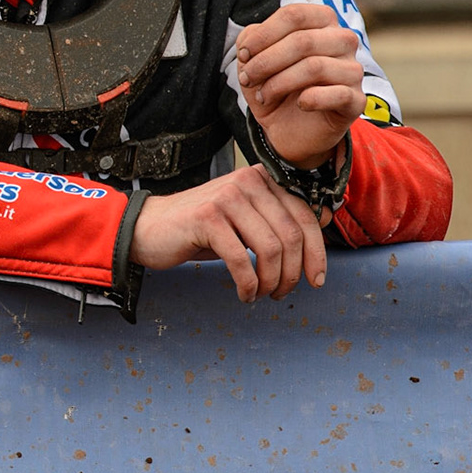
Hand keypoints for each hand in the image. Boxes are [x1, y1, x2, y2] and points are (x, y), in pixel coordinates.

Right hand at [131, 164, 327, 300]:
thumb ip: (277, 219)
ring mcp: (226, 198)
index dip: (317, 252)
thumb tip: (324, 222)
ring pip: (271, 249)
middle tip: (283, 292)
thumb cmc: (198, 228)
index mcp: (261, 178)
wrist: (148, 227)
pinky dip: (248, 284)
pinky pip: (242, 259)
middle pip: (291, 235)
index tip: (316, 278)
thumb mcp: (244, 219)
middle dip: (293, 273)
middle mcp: (246, 182)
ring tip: (262, 293)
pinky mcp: (207, 218)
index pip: (305, 216)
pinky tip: (245, 294)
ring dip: (271, 281)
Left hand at [234, 3, 363, 168]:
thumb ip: (251, 38)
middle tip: (247, 79)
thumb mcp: (253, 59)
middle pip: (302, 40)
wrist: (288, 128)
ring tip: (263, 96)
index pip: (294, 15)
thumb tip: (253, 36)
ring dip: (278, 83)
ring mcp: (353, 70)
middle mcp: (343, 41)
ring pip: (315, 66)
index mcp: (321, 22)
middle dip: (265, 62)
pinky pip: (337, 94)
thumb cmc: (274, 85)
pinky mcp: (356, 100)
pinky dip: (310, 99)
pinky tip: (299, 104)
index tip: (243, 55)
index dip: (263, 34)